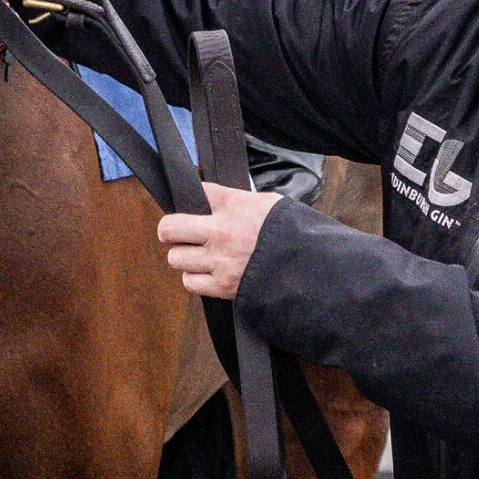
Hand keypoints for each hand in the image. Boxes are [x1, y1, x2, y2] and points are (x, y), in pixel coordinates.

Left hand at [158, 183, 282, 299]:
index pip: (196, 191)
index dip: (194, 196)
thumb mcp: (269, 203)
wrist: (309, 269)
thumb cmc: (292, 233)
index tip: (195, 203)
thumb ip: (241, 200)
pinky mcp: (223, 286)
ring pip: (176, 257)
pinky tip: (207, 272)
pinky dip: (195, 278)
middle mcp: (221, 232)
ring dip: (184, 256)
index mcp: (234, 205)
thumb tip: (221, 198)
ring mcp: (219, 261)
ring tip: (198, 255)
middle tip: (179, 232)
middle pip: (169, 227)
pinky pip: (190, 282)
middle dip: (171, 230)